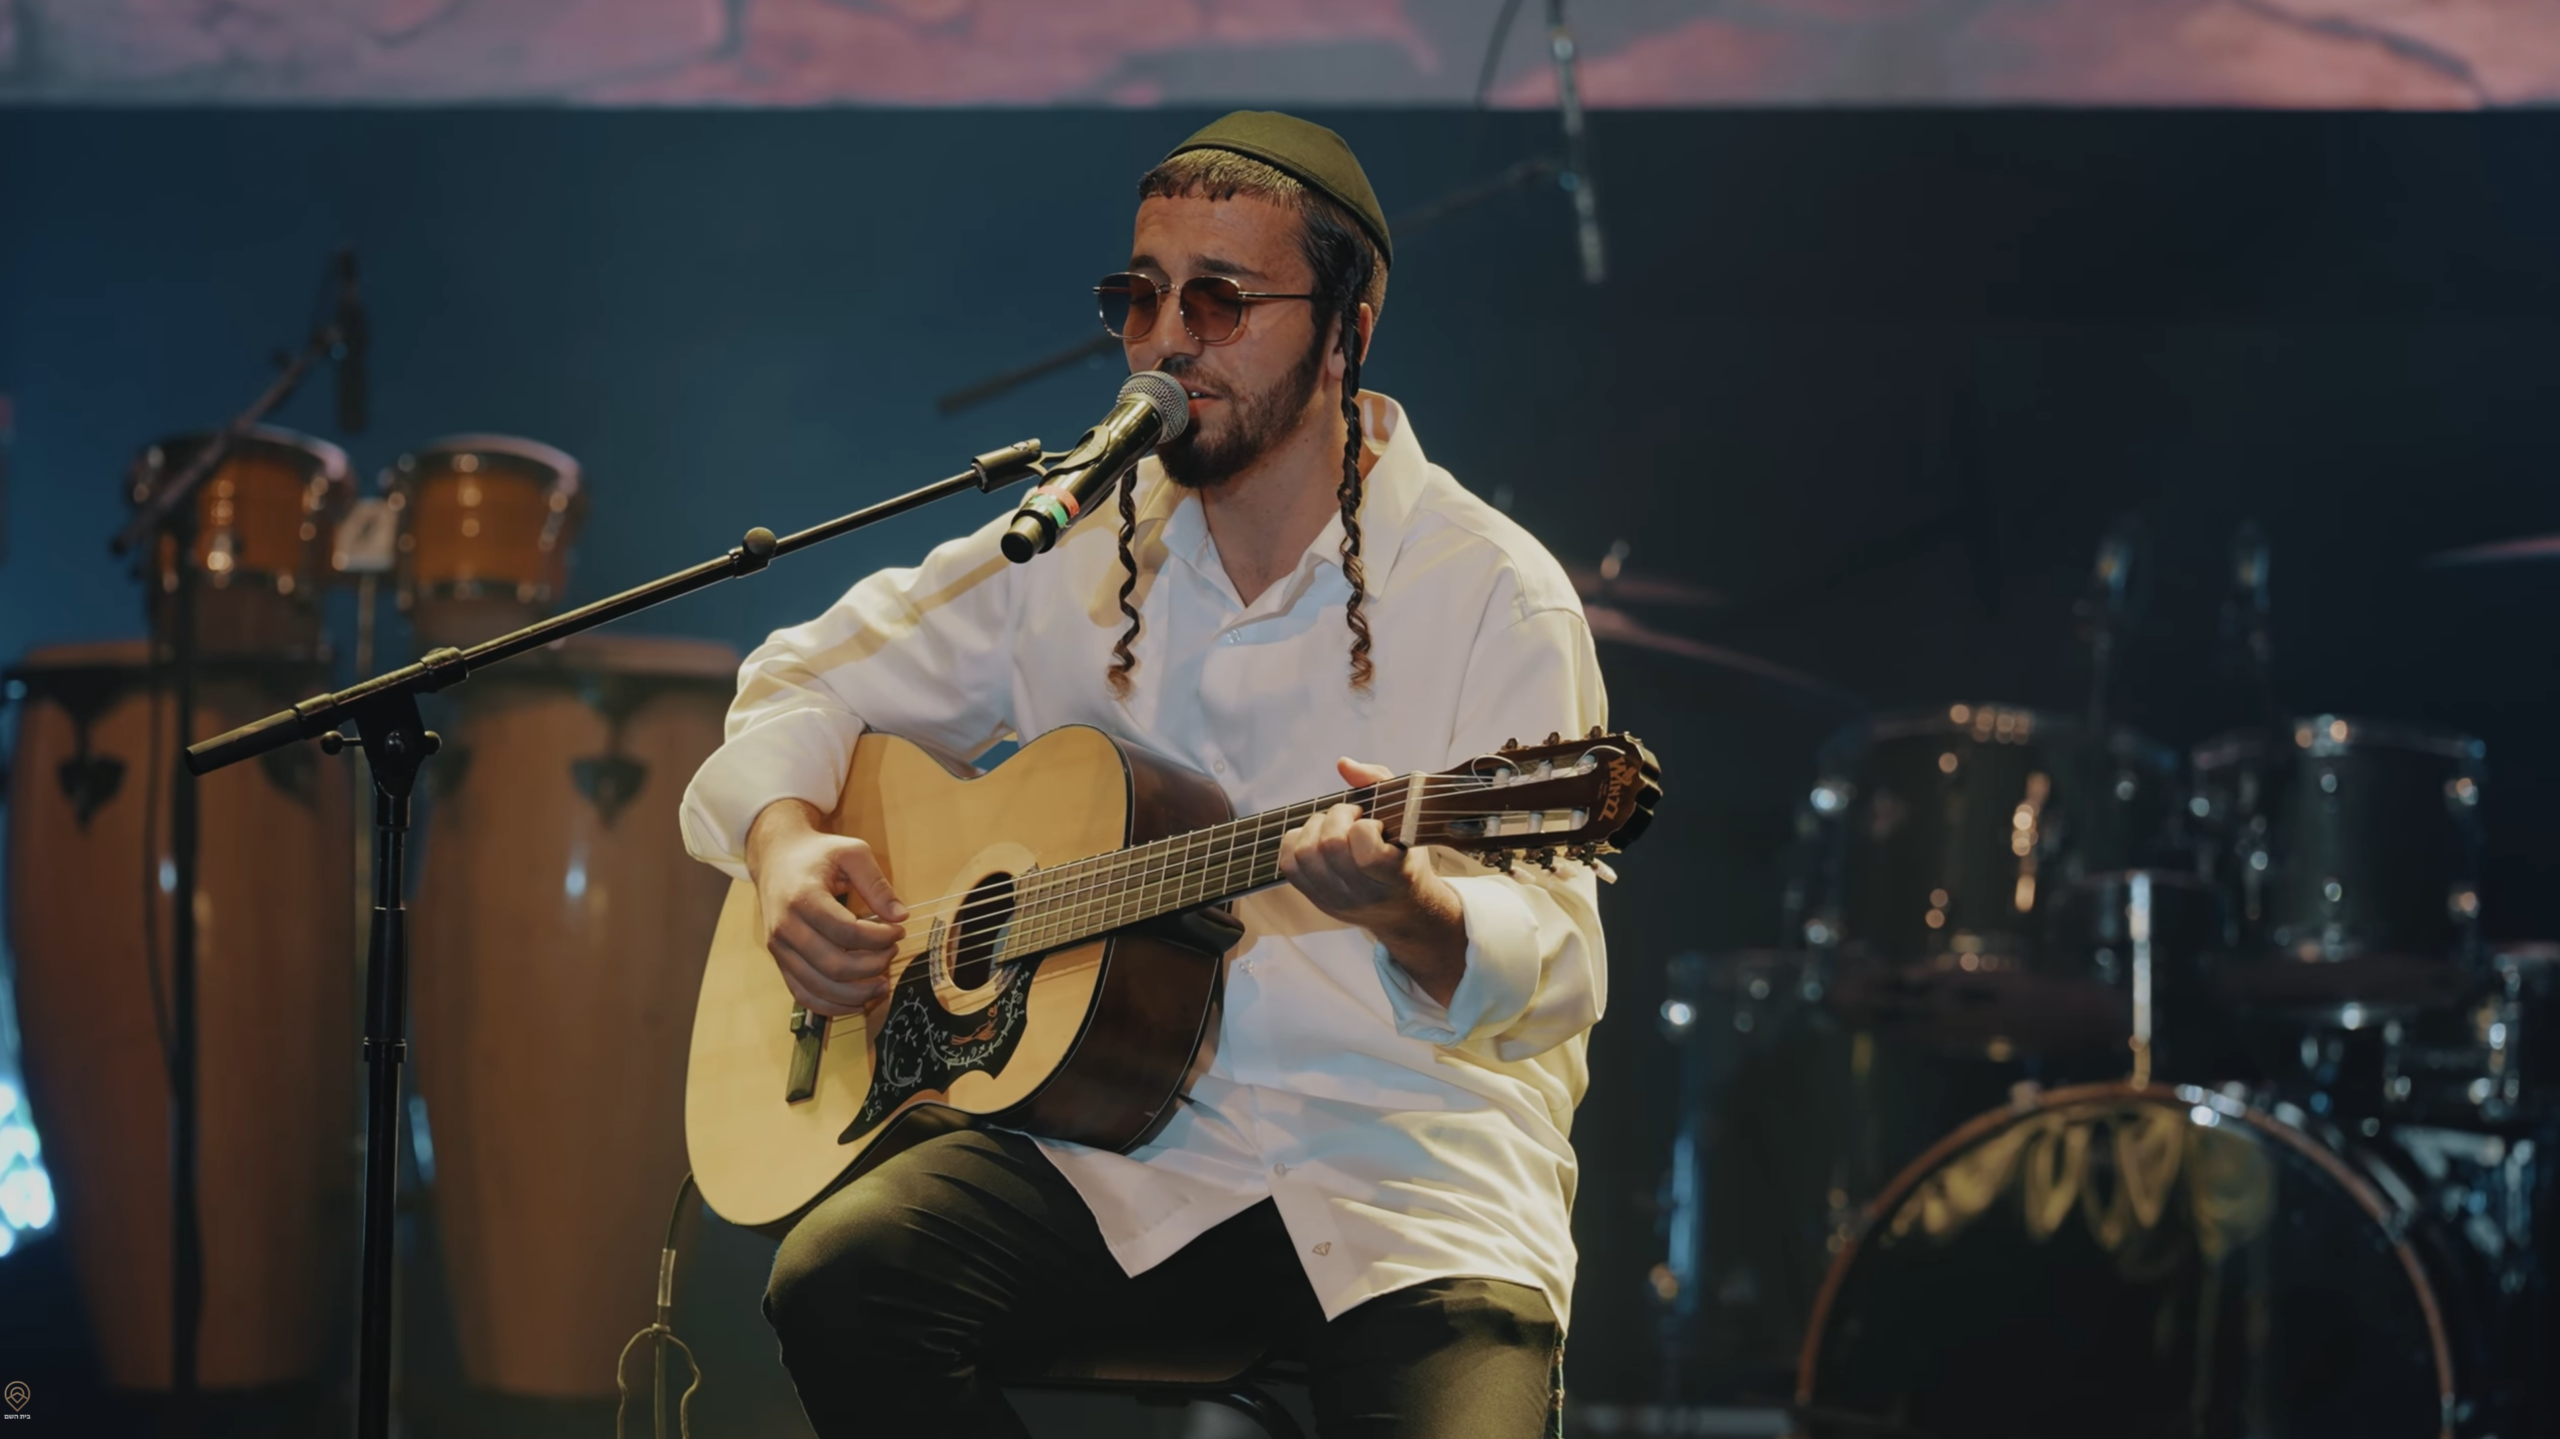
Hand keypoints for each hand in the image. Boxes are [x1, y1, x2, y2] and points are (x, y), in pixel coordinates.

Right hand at [745, 800, 907, 1017]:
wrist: (776, 858)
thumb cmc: (816, 854)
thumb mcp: (852, 853)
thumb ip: (877, 884)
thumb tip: (901, 916)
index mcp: (803, 898)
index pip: (847, 931)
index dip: (879, 938)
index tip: (899, 930)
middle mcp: (786, 927)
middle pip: (833, 965)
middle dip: (872, 966)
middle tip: (893, 953)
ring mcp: (779, 948)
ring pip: (819, 988)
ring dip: (856, 993)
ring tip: (882, 983)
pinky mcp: (780, 961)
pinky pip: (803, 995)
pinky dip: (832, 1006)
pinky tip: (858, 1001)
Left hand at [1278, 758, 1466, 1002]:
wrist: (1404, 910)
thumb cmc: (1406, 857)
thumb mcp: (1409, 819)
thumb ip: (1380, 783)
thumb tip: (1343, 764)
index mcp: (1396, 876)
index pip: (1368, 855)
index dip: (1365, 828)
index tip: (1375, 824)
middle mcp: (1364, 894)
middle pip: (1329, 847)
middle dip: (1337, 817)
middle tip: (1352, 816)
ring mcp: (1336, 900)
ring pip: (1305, 854)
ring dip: (1316, 827)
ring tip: (1334, 826)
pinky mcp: (1316, 899)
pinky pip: (1288, 864)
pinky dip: (1297, 841)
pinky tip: (1316, 838)